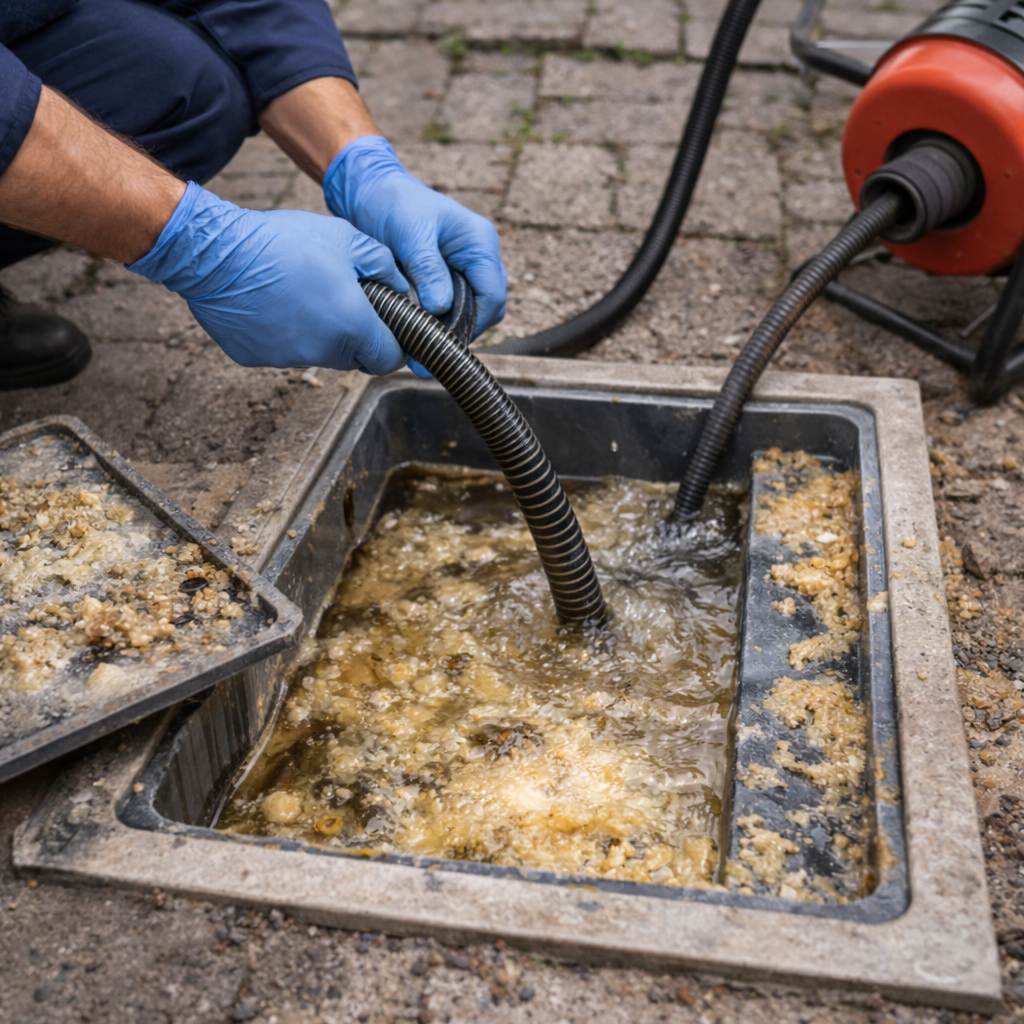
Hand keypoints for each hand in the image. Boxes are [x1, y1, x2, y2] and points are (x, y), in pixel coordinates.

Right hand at [128, 182, 409, 373]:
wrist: (214, 253)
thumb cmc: (283, 242)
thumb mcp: (345, 239)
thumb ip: (383, 265)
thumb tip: (401, 286)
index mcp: (352, 327)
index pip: (390, 360)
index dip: (395, 345)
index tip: (389, 329)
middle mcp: (323, 353)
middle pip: (355, 359)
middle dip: (358, 337)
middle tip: (344, 303)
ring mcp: (288, 359)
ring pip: (319, 355)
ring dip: (320, 334)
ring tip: (303, 294)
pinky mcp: (257, 359)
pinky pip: (282, 351)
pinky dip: (284, 334)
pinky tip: (272, 302)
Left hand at [322, 135, 505, 337]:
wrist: (371, 193)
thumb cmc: (393, 204)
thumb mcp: (410, 233)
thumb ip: (428, 269)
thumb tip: (440, 307)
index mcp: (480, 243)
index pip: (492, 295)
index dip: (473, 323)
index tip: (442, 341)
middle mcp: (479, 260)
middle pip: (486, 310)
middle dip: (459, 333)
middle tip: (427, 355)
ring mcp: (464, 271)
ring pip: (470, 314)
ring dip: (447, 331)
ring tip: (419, 350)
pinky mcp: (446, 281)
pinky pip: (450, 311)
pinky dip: (436, 324)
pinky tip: (415, 335)